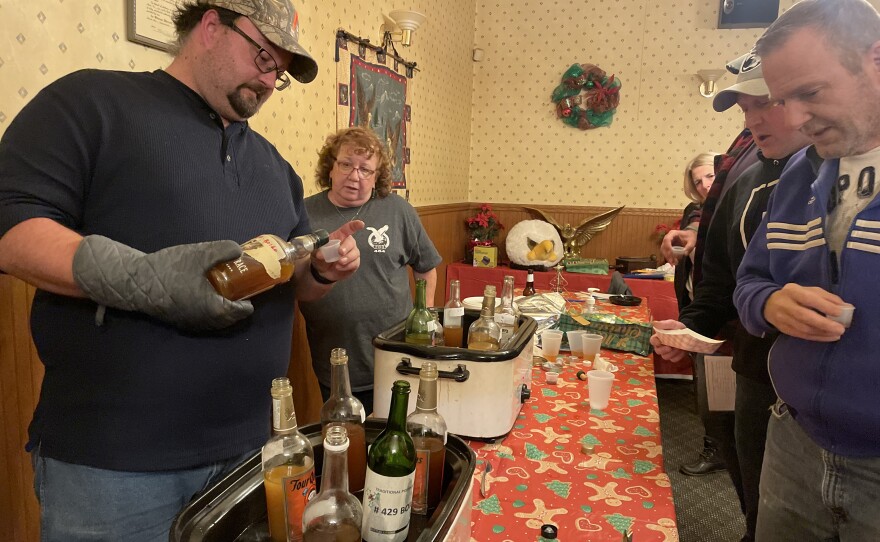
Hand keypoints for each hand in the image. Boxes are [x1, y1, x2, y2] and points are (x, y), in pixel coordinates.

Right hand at [73, 235, 252, 329]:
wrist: (134, 282)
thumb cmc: (168, 270)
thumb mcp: (199, 255)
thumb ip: (223, 251)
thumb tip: (240, 250)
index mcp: (215, 310)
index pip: (243, 311)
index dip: (250, 296)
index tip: (251, 283)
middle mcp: (205, 322)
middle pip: (231, 316)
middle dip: (238, 301)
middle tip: (239, 282)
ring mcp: (191, 324)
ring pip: (217, 319)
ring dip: (224, 305)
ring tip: (224, 285)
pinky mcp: (179, 320)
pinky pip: (203, 317)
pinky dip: (210, 307)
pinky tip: (205, 290)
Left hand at [311, 220, 363, 282]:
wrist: (323, 271)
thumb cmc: (321, 257)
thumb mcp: (316, 252)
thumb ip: (318, 251)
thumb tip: (320, 254)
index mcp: (339, 237)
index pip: (348, 229)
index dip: (355, 225)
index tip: (361, 224)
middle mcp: (348, 243)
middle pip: (351, 242)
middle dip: (346, 247)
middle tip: (340, 252)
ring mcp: (352, 253)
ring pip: (355, 253)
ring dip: (347, 258)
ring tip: (338, 264)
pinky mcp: (354, 263)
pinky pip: (354, 263)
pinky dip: (347, 266)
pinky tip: (339, 268)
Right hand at [649, 319, 689, 361]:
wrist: (689, 334)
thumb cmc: (678, 328)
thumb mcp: (673, 324)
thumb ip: (664, 324)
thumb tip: (653, 323)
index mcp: (659, 337)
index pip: (652, 341)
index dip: (655, 343)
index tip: (660, 342)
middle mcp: (661, 346)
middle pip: (658, 351)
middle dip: (664, 350)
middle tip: (671, 347)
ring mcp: (667, 352)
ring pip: (665, 357)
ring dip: (672, 353)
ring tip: (679, 348)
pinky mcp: (674, 357)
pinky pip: (673, 359)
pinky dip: (678, 356)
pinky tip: (682, 351)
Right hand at [660, 229, 695, 263]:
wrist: (690, 235)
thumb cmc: (690, 237)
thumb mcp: (692, 241)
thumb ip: (689, 247)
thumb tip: (685, 253)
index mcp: (672, 233)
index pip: (667, 240)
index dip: (668, 247)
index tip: (672, 254)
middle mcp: (667, 237)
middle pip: (663, 246)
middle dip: (667, 255)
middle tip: (672, 262)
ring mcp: (666, 242)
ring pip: (663, 251)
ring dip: (667, 257)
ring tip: (673, 263)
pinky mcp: (667, 247)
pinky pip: (665, 252)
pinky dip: (668, 258)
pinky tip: (673, 262)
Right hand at [764, 283, 845, 340]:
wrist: (769, 304)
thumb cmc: (795, 296)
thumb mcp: (808, 291)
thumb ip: (826, 297)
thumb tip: (845, 307)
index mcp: (792, 291)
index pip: (809, 299)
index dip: (824, 306)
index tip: (840, 312)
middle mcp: (785, 304)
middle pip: (805, 316)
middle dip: (824, 324)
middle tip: (841, 329)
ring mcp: (783, 318)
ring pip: (804, 328)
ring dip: (822, 333)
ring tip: (837, 334)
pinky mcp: (783, 329)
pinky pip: (802, 335)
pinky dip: (817, 337)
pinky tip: (829, 337)